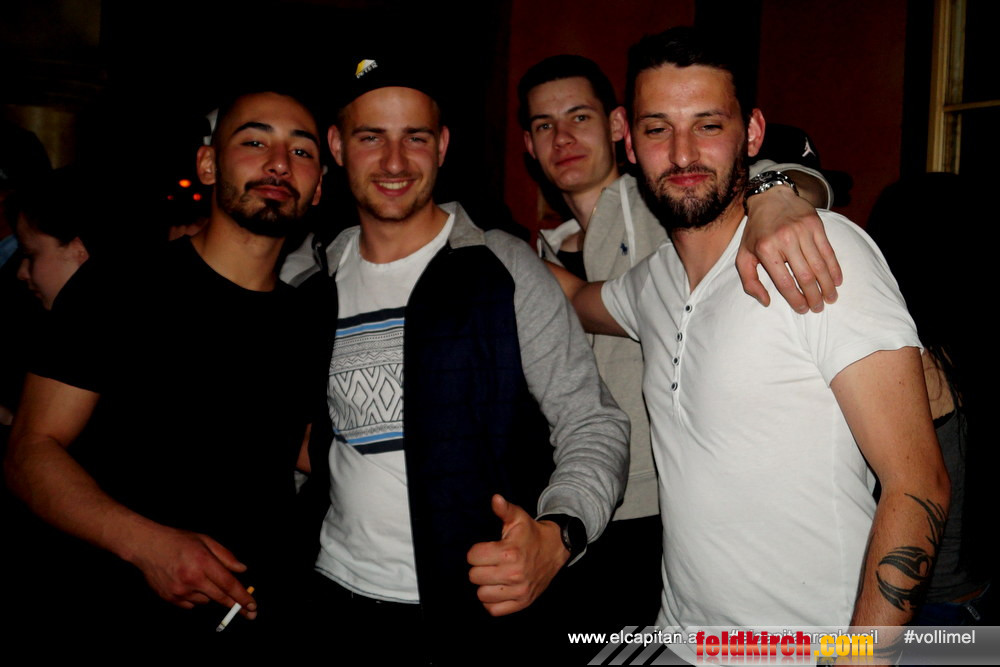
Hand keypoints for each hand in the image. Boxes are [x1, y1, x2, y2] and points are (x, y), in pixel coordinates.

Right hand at [128, 525, 256, 616]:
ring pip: (206, 601)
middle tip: (249, 613)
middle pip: (220, 598)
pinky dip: (194, 597)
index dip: (243, 597)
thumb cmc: (178, 541)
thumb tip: (242, 570)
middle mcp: (192, 579)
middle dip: (236, 606)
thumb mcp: (206, 540)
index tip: (253, 607)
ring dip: (209, 594)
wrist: (146, 546)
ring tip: (198, 577)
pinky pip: (191, 605)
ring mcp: (179, 591)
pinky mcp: (170, 598)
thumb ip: (226, 556)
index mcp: (203, 562)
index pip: (228, 584)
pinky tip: (187, 583)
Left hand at [467, 494, 570, 616]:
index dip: (476, 551)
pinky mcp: (522, 603)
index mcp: (509, 552)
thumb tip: (495, 499)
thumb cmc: (530, 533)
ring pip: (482, 594)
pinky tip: (498, 588)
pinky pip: (494, 610)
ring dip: (485, 585)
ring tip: (494, 575)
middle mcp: (514, 574)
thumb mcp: (518, 518)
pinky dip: (492, 601)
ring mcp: (519, 591)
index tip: (486, 549)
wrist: (554, 550)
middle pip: (474, 576)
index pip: (472, 557)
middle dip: (480, 567)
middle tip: (491, 562)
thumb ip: (504, 509)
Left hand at [737, 185, 841, 312]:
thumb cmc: (756, 232)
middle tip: (819, 308)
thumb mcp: (744, 255)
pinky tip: (837, 281)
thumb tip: (765, 301)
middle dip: (814, 296)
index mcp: (765, 250)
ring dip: (827, 285)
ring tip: (830, 298)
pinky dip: (834, 268)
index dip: (796, 299)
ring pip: (819, 265)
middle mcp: (785, 240)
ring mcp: (802, 231)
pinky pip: (828, 251)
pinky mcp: (816, 225)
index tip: (803, 309)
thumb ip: (749, 281)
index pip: (784, 282)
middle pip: (805, 276)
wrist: (770, 198)